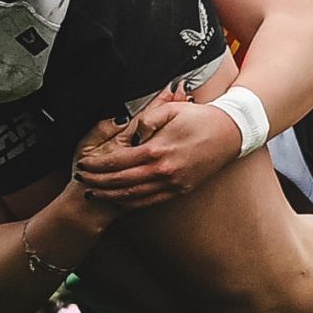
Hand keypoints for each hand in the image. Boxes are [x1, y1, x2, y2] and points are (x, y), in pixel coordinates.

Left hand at [74, 92, 242, 210]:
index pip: (117, 162)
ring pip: (134, 196)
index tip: (82, 164)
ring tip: (93, 193)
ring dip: (111, 196)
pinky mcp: (180, 190)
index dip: (97, 165)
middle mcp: (163, 172)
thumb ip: (144, 121)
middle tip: (81, 180)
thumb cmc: (199, 117)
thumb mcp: (169, 110)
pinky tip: (119, 200)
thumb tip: (129, 135)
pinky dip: (131, 203)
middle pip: (121, 183)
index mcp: (157, 150)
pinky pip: (150, 201)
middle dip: (98, 183)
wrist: (231, 133)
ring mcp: (173, 184)